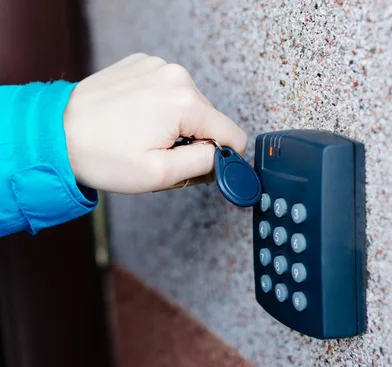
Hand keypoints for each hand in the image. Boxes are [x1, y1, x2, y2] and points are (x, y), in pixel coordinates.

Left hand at [63, 53, 246, 193]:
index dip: (222, 157)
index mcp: (185, 101)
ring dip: (176, 125)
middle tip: (160, 154)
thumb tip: (227, 156)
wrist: (56, 133)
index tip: (198, 167)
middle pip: (209, 119)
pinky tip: (136, 119)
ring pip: (190, 106)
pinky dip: (159, 108)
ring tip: (143, 136)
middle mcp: (175, 76)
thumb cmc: (100, 155)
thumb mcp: (160, 174)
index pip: (232, 134)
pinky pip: (168, 92)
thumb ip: (205, 164)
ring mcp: (157, 66)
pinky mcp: (142, 64)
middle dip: (193, 141)